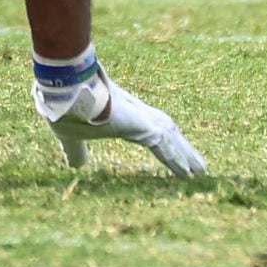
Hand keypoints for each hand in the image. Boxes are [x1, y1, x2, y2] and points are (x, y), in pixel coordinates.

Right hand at [33, 68, 206, 176]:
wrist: (66, 94)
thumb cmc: (66, 111)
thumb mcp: (73, 138)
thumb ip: (78, 150)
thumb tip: (77, 165)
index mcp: (124, 117)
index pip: (151, 133)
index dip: (163, 145)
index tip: (172, 155)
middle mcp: (138, 115)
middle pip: (168, 134)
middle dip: (182, 149)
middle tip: (198, 165)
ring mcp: (143, 118)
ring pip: (171, 140)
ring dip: (186, 156)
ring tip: (200, 171)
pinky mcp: (143, 125)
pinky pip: (166, 146)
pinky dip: (177, 159)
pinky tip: (188, 173)